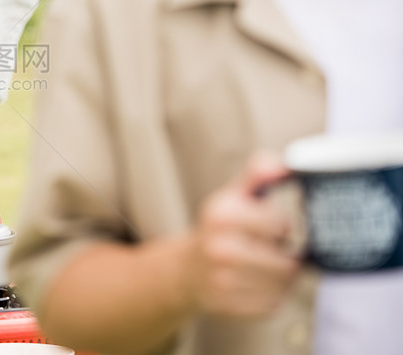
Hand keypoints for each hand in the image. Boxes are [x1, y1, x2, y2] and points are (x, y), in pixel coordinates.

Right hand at [189, 152, 300, 316]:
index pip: (280, 225)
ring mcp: (220, 279)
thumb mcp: (232, 196)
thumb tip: (282, 166)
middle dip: (285, 257)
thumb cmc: (219, 229)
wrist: (185, 269)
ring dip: (281, 280)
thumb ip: (258, 174)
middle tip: (269, 252)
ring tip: (265, 269)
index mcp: (220, 214)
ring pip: (282, 286)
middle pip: (286, 262)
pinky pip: (271, 306)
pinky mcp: (224, 305)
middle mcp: (218, 248)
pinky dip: (271, 297)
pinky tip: (255, 286)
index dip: (282, 227)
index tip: (272, 227)